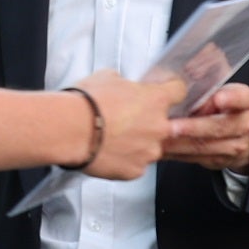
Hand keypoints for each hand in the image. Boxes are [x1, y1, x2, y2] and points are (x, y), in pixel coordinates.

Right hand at [71, 69, 187, 181]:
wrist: (68, 130)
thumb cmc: (86, 102)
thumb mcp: (107, 77)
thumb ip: (125, 84)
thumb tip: (123, 86)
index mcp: (156, 99)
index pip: (179, 91)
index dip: (170, 91)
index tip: (164, 93)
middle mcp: (159, 127)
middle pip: (165, 124)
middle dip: (149, 122)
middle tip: (127, 120)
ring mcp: (149, 151)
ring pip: (150, 147)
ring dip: (137, 143)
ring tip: (113, 138)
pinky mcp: (135, 171)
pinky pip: (135, 165)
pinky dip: (125, 160)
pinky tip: (108, 152)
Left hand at [162, 82, 248, 172]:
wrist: (237, 133)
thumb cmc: (223, 104)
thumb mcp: (221, 86)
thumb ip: (209, 75)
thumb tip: (191, 64)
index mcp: (247, 101)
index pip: (244, 98)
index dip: (232, 98)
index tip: (217, 98)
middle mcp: (245, 124)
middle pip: (219, 127)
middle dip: (193, 127)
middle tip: (172, 126)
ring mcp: (235, 145)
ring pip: (205, 146)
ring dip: (179, 143)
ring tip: (160, 138)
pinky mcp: (220, 159)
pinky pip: (195, 157)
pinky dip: (176, 153)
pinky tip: (161, 147)